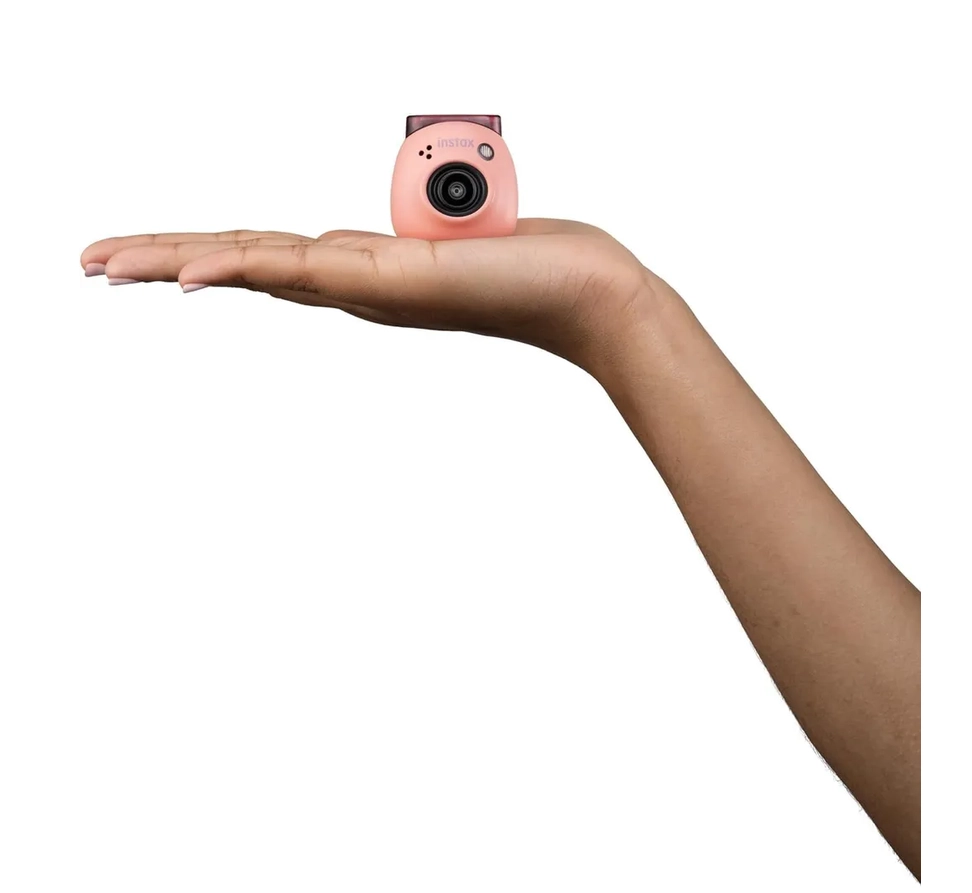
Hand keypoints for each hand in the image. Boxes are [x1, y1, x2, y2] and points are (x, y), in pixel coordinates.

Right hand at [80, 219, 672, 375]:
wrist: (586, 291)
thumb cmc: (530, 262)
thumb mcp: (454, 230)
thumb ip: (414, 227)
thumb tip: (402, 227)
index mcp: (363, 268)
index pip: (265, 254)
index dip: (204, 253)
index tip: (153, 258)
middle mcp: (355, 281)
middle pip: (241, 262)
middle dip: (161, 260)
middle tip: (90, 263)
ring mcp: (366, 284)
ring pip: (251, 266)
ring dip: (171, 264)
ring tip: (102, 266)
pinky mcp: (387, 281)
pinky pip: (296, 270)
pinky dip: (235, 273)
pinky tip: (186, 278)